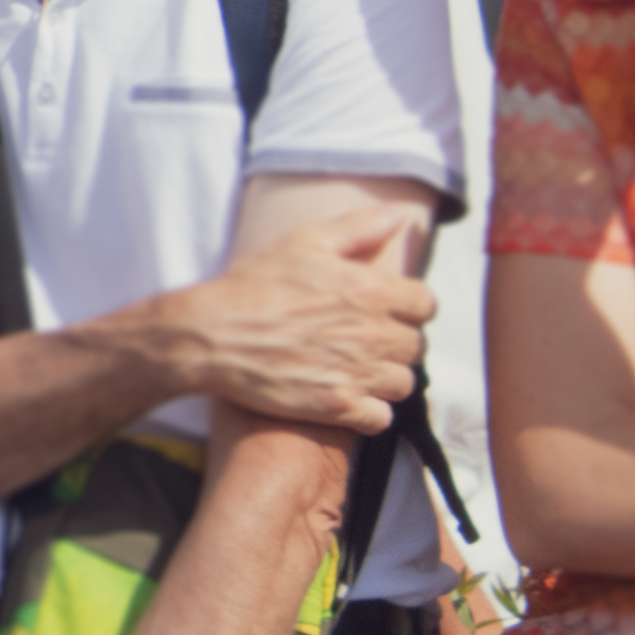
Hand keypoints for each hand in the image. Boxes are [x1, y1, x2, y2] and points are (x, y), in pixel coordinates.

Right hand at [153, 212, 434, 429]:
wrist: (208, 335)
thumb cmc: (252, 286)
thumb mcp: (302, 243)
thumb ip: (357, 227)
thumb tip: (398, 216)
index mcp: (371, 290)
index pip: (426, 304)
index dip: (407, 306)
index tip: (385, 310)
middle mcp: (373, 333)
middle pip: (416, 345)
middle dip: (395, 342)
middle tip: (362, 339)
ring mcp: (358, 373)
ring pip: (403, 383)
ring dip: (385, 377)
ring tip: (356, 368)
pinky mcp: (339, 407)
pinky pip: (381, 417)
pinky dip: (369, 411)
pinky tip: (347, 396)